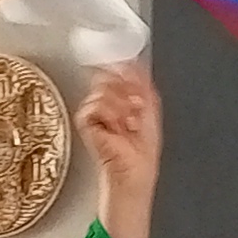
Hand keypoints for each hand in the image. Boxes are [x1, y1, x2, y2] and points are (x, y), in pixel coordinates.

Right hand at [73, 61, 162, 237]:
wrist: (134, 174)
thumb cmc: (141, 153)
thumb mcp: (152, 111)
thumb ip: (143, 85)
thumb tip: (136, 63)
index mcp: (122, 98)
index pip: (118, 71)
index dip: (126, 69)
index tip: (134, 73)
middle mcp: (107, 103)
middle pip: (108, 75)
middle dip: (126, 90)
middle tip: (136, 106)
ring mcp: (94, 112)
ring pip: (102, 88)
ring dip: (122, 105)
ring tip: (128, 122)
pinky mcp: (86, 122)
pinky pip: (94, 104)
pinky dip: (110, 114)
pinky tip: (117, 125)